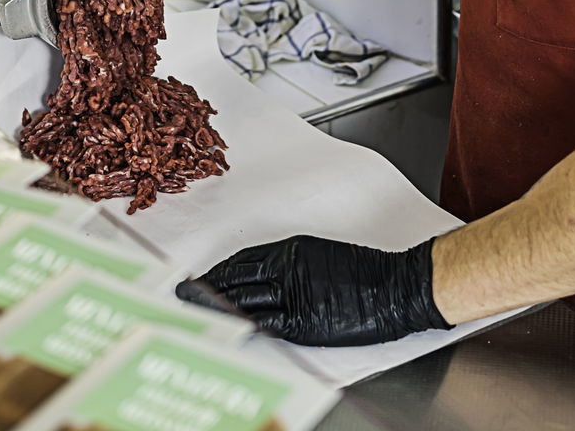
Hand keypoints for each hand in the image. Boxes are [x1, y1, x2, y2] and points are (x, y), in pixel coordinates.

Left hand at [175, 234, 449, 346]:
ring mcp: (292, 295)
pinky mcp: (302, 322)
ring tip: (189, 308)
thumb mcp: (321, 255)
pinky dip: (239, 321)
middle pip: (233, 278)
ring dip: (212, 302)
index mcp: (291, 249)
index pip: (241, 261)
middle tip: (178, 292)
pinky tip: (222, 325)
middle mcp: (286, 268)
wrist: (395, 286)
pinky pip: (262, 321)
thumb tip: (263, 276)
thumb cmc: (366, 271)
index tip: (196, 276)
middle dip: (203, 286)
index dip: (215, 270)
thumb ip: (290, 265)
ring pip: (240, 298)